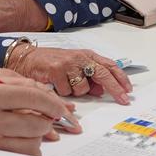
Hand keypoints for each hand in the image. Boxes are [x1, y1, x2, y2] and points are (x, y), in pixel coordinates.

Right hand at [0, 79, 75, 154]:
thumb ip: (18, 87)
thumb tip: (49, 97)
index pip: (34, 98)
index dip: (54, 105)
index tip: (61, 110)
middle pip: (37, 124)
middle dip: (46, 123)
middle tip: (44, 120)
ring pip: (32, 143)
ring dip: (37, 138)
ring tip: (28, 131)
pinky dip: (27, 150)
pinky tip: (20, 142)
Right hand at [12, 47, 131, 104]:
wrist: (27, 57)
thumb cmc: (51, 62)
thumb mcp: (74, 66)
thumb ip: (89, 77)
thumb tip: (101, 91)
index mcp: (87, 55)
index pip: (110, 65)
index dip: (121, 78)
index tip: (128, 90)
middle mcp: (80, 57)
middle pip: (103, 74)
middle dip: (115, 89)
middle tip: (123, 100)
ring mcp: (69, 64)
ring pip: (84, 88)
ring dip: (77, 91)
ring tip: (66, 84)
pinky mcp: (57, 71)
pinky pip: (67, 91)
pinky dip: (63, 92)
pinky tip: (56, 84)